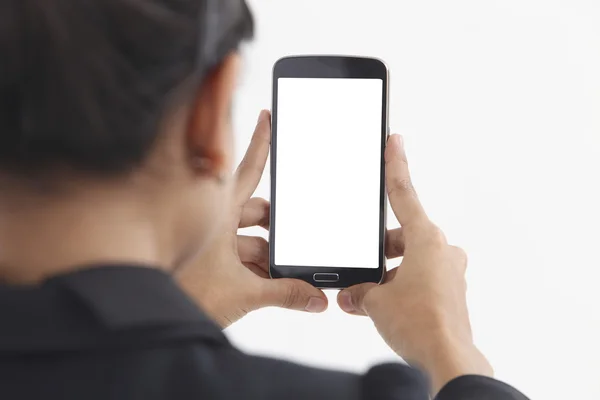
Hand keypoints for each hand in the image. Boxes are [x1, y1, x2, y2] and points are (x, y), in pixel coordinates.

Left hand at [176, 110, 327, 327]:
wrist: (146, 316)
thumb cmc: (180, 294)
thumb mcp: (242, 293)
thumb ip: (285, 294)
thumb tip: (317, 299)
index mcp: (218, 211)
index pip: (248, 169)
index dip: (261, 142)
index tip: (267, 116)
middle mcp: (212, 219)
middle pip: (256, 210)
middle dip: (278, 225)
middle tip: (297, 237)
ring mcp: (207, 240)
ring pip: (247, 237)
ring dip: (268, 254)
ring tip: (288, 274)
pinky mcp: (205, 259)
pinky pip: (237, 255)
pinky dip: (255, 268)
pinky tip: (273, 285)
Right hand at [337, 134, 492, 394]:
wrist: (447, 358)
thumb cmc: (419, 323)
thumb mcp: (376, 301)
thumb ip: (360, 291)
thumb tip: (352, 295)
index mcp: (426, 240)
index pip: (404, 194)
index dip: (395, 165)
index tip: (394, 141)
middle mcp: (442, 251)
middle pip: (402, 236)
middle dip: (378, 250)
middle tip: (360, 267)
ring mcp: (449, 272)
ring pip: (410, 261)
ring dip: (388, 274)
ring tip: (367, 295)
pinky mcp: (451, 292)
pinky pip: (420, 279)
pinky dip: (401, 287)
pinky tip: (383, 305)